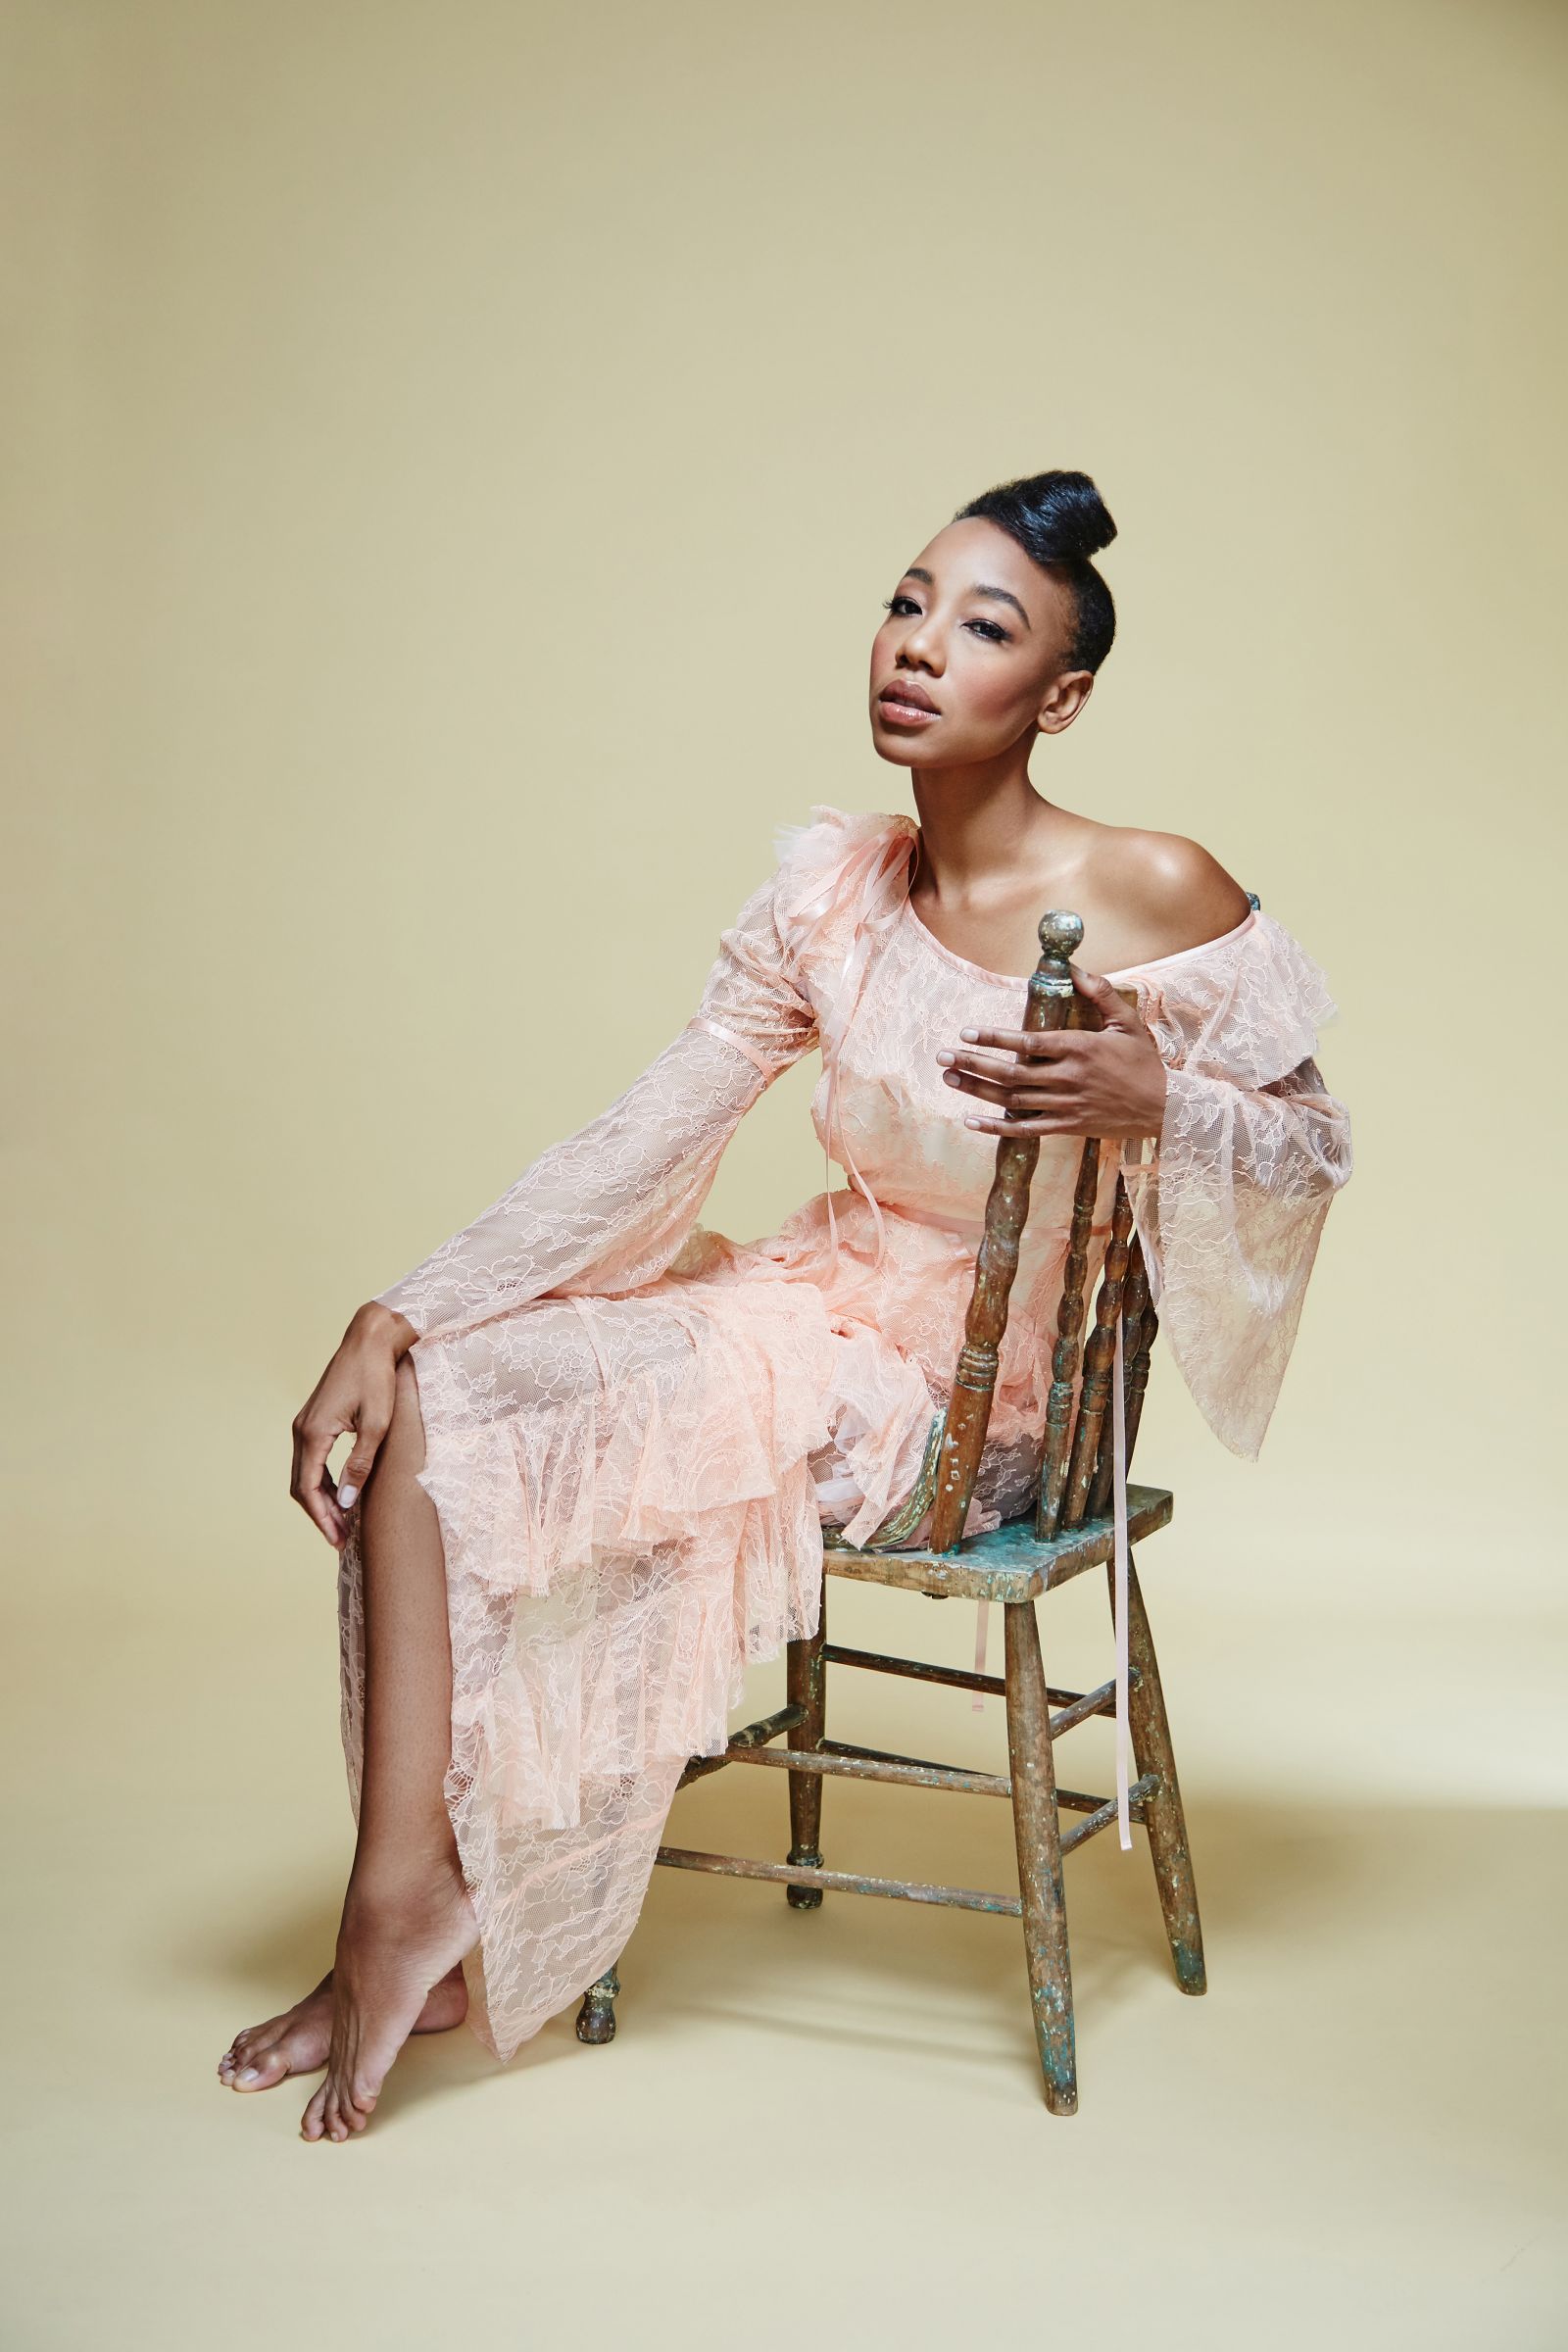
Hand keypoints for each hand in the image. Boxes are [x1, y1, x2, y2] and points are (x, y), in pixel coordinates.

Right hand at [289, 1302, 414, 1549]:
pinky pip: (312, 1460)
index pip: (309, 1489)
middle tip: (342, 1540)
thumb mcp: (376, 1425)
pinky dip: (324, 1481)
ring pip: (305, 1474)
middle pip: (302, 1486)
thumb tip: (348, 1502)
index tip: (339, 1541)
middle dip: (321, 1515)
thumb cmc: (377, 1378)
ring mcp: (305, 1423)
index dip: (323, 1519)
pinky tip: (342, 1494)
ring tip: (344, 1523)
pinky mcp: (315, 1419)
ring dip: (322, 1500)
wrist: (371, 1339)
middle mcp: (302, 1429)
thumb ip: (360, 1464)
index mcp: (313, 1433)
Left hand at [935, 964, 1168, 1139]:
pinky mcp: (1068, 1127)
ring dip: (978, 1090)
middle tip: (942, 1056)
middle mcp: (1068, 1078)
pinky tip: (971, 1122)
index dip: (994, 1038)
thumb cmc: (1145, 1062)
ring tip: (949, 1078)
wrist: (1166, 1108)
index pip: (1028, 1043)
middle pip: (1011, 1073)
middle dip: (973, 1063)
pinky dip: (996, 1128)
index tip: (966, 1032)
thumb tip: (1074, 967)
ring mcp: (1066, 1105)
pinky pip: (1025, 1130)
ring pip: (1012, 1100)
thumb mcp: (1126, 1022)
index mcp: (1079, 1048)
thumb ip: (1100, 992)